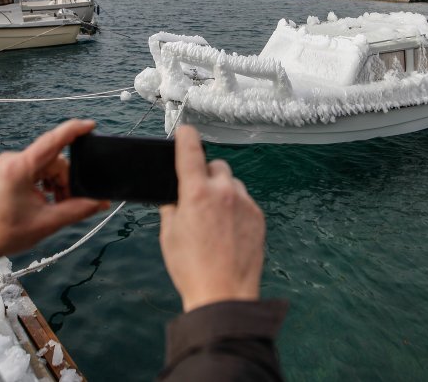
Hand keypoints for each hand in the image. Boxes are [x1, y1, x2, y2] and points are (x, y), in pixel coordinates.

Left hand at [0, 119, 109, 265]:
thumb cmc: (5, 233)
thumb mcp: (47, 223)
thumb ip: (78, 210)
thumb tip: (102, 202)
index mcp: (20, 169)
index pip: (52, 141)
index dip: (73, 130)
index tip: (91, 125)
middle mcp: (13, 160)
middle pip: (54, 160)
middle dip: (66, 180)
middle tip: (68, 203)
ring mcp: (10, 163)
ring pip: (47, 165)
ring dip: (57, 182)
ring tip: (56, 204)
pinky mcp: (9, 169)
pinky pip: (37, 168)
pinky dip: (47, 181)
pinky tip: (47, 198)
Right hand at [159, 125, 264, 311]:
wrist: (224, 295)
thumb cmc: (192, 268)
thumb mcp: (169, 235)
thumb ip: (171, 207)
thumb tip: (174, 195)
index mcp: (196, 193)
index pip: (190, 150)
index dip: (186, 136)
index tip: (185, 131)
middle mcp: (223, 192)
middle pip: (215, 166)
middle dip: (205, 174)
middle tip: (196, 195)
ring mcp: (244, 203)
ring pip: (231, 183)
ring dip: (222, 190)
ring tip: (213, 218)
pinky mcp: (258, 216)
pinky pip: (245, 201)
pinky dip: (235, 207)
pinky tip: (227, 229)